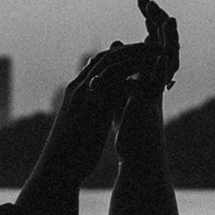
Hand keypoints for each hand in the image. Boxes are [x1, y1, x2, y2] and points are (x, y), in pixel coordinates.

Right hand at [36, 42, 161, 185]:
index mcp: (76, 91)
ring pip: (112, 66)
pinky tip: (149, 77)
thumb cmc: (69, 152)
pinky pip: (115, 84)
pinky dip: (133, 76)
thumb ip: (88, 110)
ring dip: (137, 57)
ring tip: (157, 54)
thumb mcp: (80, 124)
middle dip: (132, 49)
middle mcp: (79, 89)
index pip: (99, 62)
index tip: (140, 52)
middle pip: (107, 58)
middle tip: (154, 46)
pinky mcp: (93, 108)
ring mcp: (84, 96)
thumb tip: (98, 105)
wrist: (57, 169)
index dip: (120, 54)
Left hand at [114, 0, 179, 165]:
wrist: (136, 153)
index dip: (150, 19)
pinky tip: (161, 53)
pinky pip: (160, 83)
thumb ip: (122, 68)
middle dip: (158, 20)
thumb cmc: (129, 127)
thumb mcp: (121, 90)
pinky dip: (161, 67)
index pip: (152, 38)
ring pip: (168, 58)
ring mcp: (157, 90)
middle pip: (164, 41)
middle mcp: (157, 78)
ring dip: (168, 39)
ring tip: (169, 18)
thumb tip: (116, 45)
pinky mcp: (152, 103)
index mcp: (150, 72)